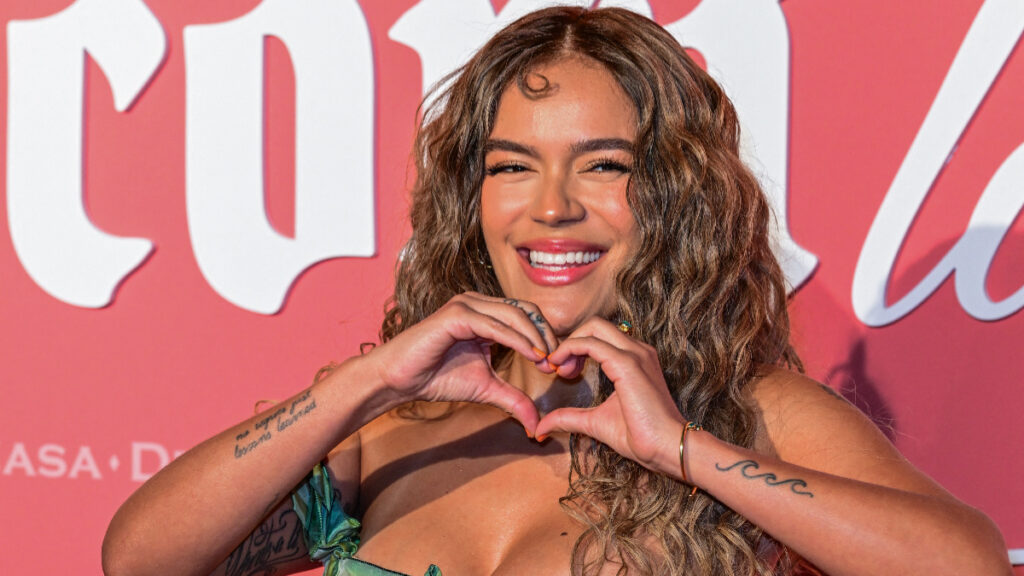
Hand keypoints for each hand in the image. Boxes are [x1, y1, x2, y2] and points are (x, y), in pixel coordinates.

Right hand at [361, 292, 557, 434]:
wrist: (401, 380)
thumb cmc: (437, 378)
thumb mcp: (486, 388)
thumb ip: (513, 399)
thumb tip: (536, 425)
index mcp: (486, 313)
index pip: (527, 316)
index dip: (545, 338)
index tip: (556, 366)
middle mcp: (478, 303)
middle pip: (526, 310)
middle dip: (545, 336)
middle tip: (556, 362)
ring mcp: (467, 305)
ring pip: (513, 314)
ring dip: (535, 338)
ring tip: (546, 360)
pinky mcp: (456, 314)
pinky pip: (494, 325)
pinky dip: (516, 340)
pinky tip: (530, 355)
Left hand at [535, 317, 686, 477]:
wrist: (666, 447)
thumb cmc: (639, 435)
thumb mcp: (595, 422)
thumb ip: (569, 418)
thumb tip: (540, 428)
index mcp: (634, 358)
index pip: (599, 336)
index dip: (575, 347)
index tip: (562, 370)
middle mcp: (637, 350)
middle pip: (595, 324)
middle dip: (571, 340)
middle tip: (558, 367)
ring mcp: (635, 354)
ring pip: (594, 327)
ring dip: (569, 343)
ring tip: (559, 368)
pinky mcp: (628, 363)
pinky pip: (591, 343)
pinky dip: (570, 348)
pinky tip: (561, 367)